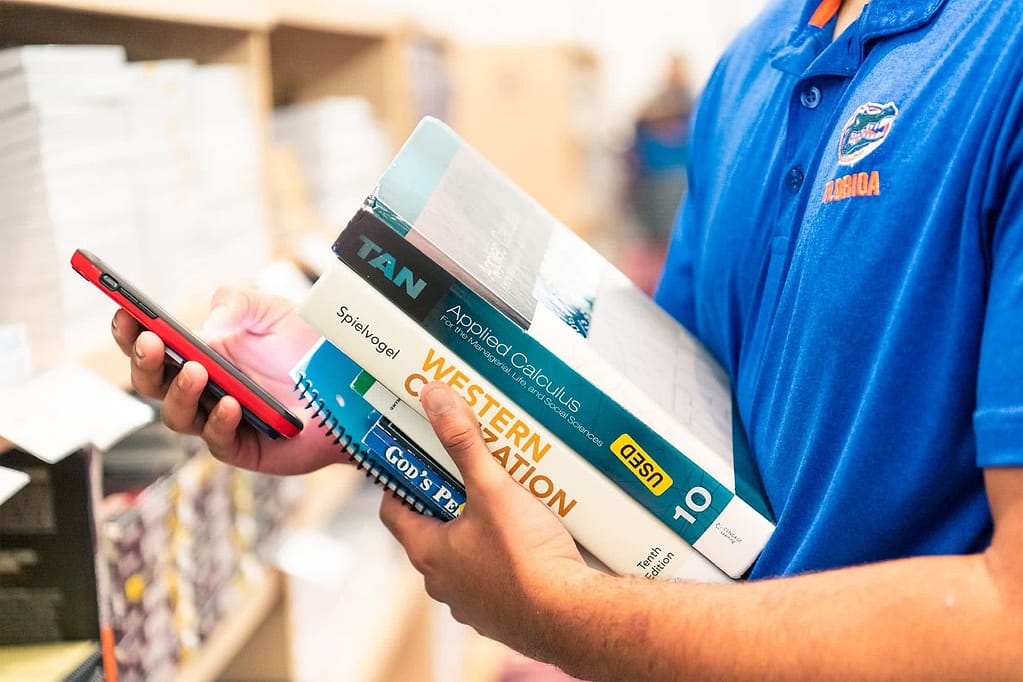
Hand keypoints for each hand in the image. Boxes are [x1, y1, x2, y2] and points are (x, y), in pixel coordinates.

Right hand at [111, 285, 338, 473]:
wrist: (353, 385)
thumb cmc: (310, 349)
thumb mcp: (274, 310)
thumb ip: (238, 301)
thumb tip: (210, 322)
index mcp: (202, 353)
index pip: (153, 345)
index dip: (132, 332)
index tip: (123, 314)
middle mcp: (204, 389)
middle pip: (153, 383)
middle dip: (144, 362)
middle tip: (151, 341)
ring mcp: (221, 420)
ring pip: (178, 416)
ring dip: (180, 392)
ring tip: (196, 369)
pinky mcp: (245, 448)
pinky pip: (219, 441)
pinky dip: (219, 421)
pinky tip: (230, 403)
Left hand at [379, 382, 587, 654]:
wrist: (571, 616)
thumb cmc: (525, 558)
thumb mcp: (492, 488)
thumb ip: (463, 442)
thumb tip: (434, 398)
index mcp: (429, 553)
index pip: (394, 511)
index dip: (403, 481)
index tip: (418, 457)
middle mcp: (444, 583)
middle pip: (433, 530)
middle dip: (451, 498)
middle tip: (471, 468)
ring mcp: (474, 603)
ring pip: (467, 555)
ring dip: (480, 528)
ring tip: (507, 498)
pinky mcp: (505, 614)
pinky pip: (498, 576)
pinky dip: (507, 555)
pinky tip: (532, 536)